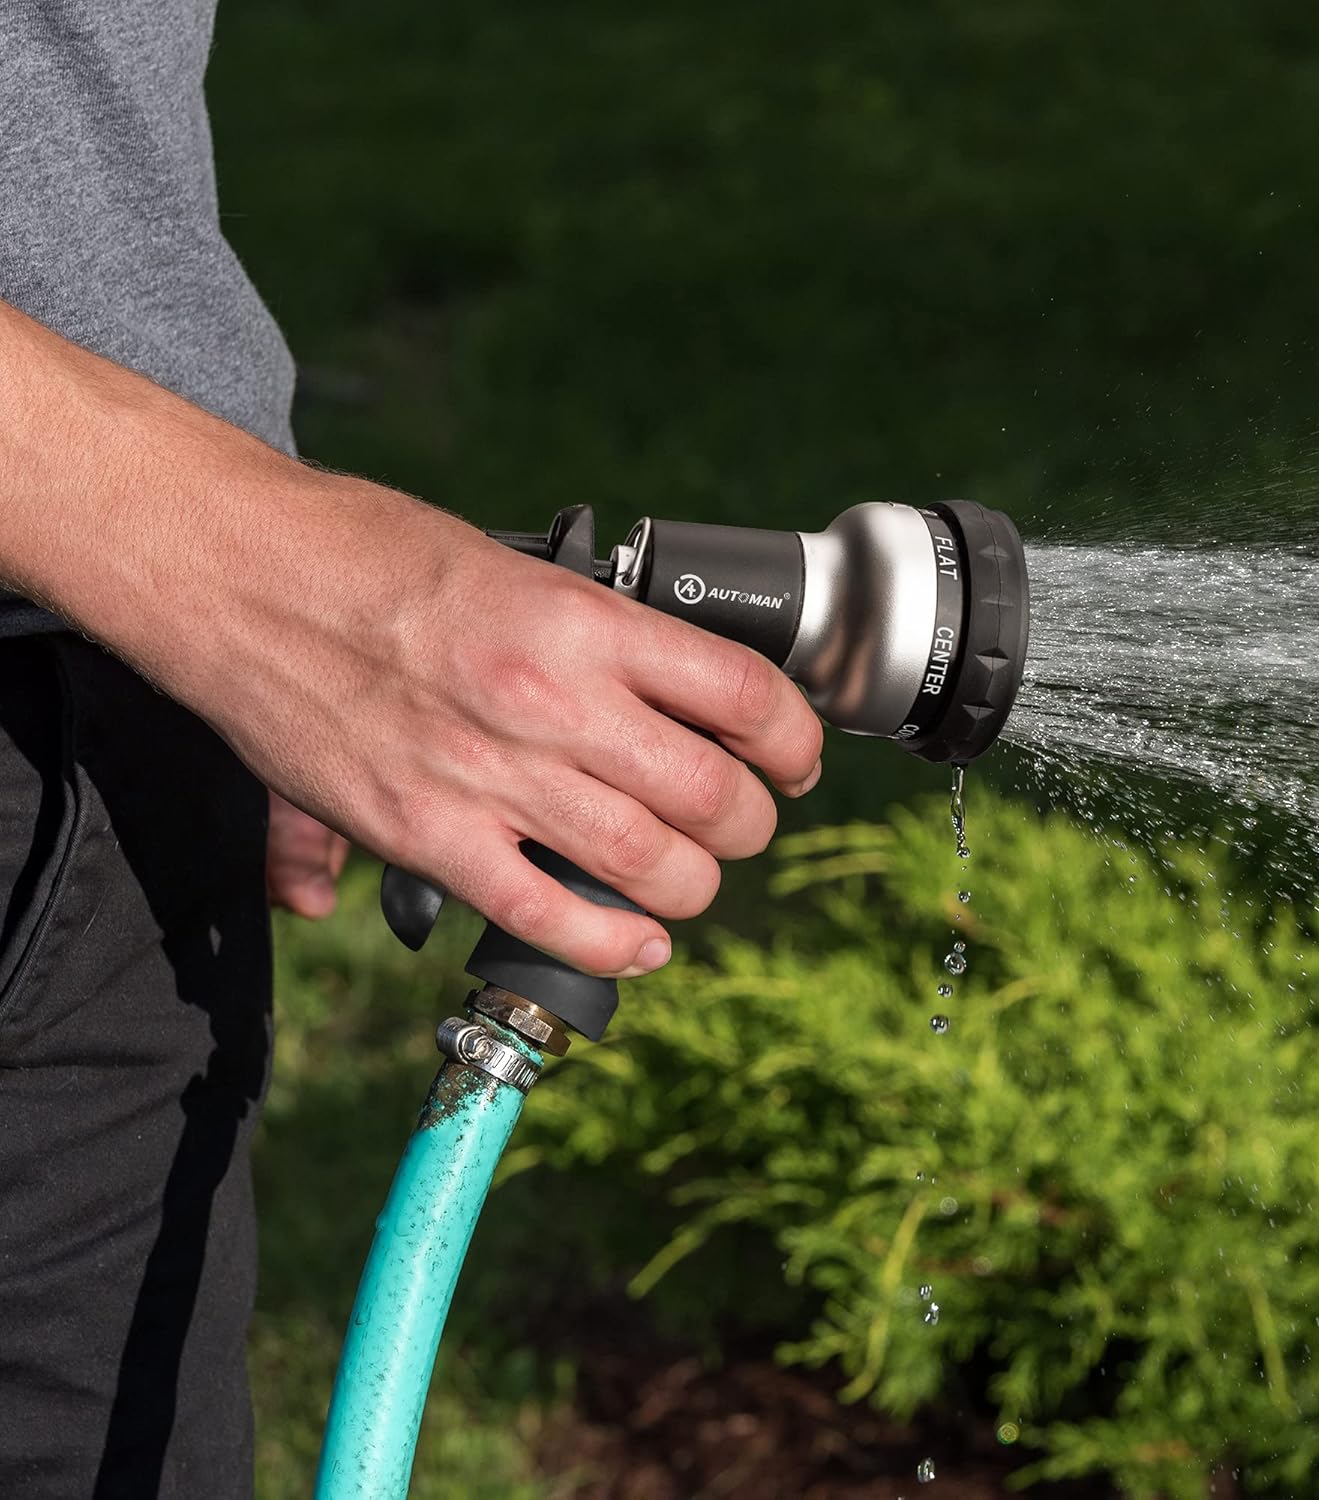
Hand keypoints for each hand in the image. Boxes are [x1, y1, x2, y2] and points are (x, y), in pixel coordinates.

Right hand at [0, 304, 821, 979]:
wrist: (240, 572)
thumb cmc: (369, 554)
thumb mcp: (508, 563)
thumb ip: (588, 637)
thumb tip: (654, 689)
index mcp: (583, 621)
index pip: (743, 693)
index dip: (794, 738)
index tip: (794, 755)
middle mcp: (553, 701)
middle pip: (714, 794)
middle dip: (750, 823)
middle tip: (742, 824)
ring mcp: (491, 776)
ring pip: (652, 865)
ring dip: (694, 886)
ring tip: (692, 879)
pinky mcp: (427, 836)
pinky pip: (548, 916)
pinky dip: (612, 944)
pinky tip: (640, 942)